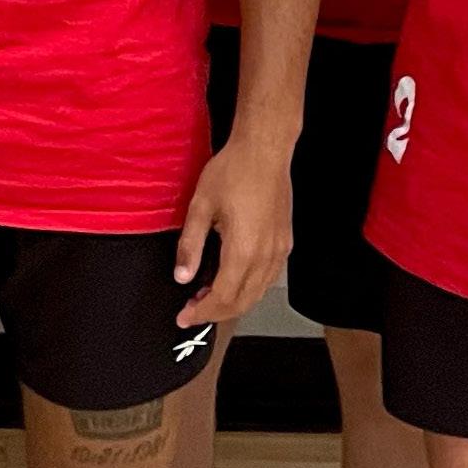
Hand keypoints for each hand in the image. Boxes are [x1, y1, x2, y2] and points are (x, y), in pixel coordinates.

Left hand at [174, 131, 293, 324]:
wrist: (265, 150)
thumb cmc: (232, 171)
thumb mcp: (200, 206)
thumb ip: (190, 246)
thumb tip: (182, 277)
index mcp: (243, 250)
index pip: (222, 297)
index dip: (202, 312)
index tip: (184, 317)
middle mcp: (266, 256)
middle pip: (242, 302)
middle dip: (215, 312)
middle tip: (192, 310)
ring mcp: (279, 250)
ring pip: (257, 293)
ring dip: (233, 302)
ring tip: (207, 297)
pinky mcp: (285, 242)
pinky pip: (268, 278)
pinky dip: (250, 289)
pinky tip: (233, 281)